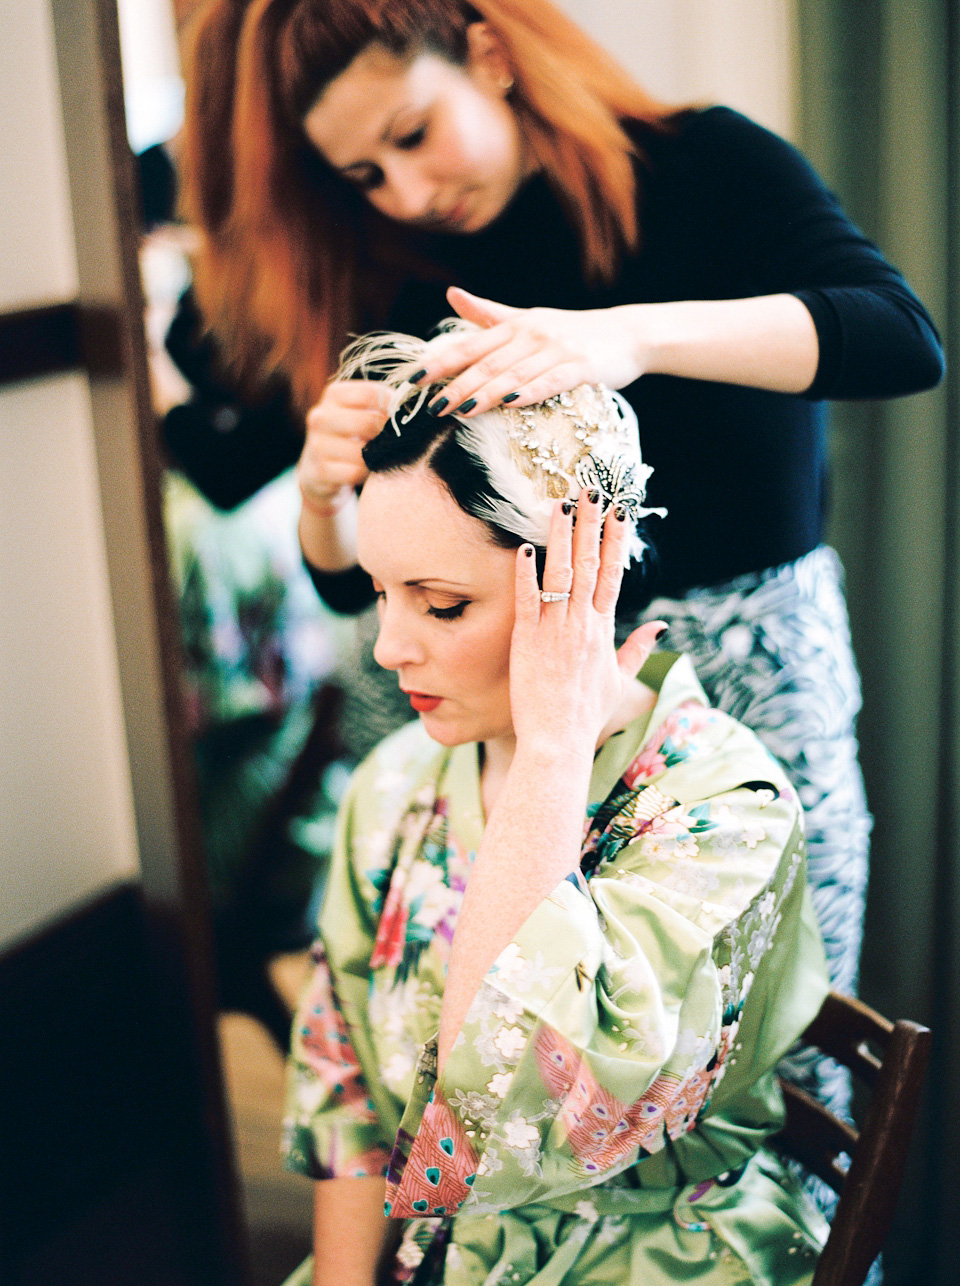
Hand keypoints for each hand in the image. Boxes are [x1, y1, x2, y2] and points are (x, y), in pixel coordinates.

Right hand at [297, 380, 391, 515]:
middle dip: (386, 434)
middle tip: (394, 441)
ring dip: (376, 457)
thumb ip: (384, 404)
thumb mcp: (362, 413)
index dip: (392, 406)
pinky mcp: (319, 471)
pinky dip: (365, 474)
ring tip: (379, 456)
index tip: (402, 417)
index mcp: (334, 394)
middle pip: (367, 422)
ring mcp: (316, 444)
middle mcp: (320, 416)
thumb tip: (416, 397)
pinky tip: (366, 471)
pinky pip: (354, 472)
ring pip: (361, 451)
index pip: (371, 393)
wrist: (320, 472)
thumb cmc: (353, 437)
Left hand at [416, 287, 648, 416]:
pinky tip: (511, 403)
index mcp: (515, 325)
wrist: (627, 334)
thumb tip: (451, 294)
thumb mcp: (528, 319)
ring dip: (486, 393)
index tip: (414, 381)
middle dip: (458, 385)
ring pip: (515, 374)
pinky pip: (551, 382)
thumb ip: (488, 313)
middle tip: (432, 408)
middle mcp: (533, 334)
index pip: (470, 345)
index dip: (441, 362)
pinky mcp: (582, 368)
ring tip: (461, 411)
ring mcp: (558, 351)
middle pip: (488, 363)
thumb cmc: (573, 332)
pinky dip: (530, 392)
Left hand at [510, 491, 664, 759]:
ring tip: (561, 503)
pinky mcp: (527, 641)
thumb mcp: (618, 680)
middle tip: (591, 489)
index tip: (619, 510)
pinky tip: (526, 547)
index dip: (616, 540)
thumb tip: (660, 627)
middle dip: (590, 524)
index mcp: (604, 630)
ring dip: (561, 536)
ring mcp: (555, 631)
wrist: (558, 741)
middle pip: (588, 564)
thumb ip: (638, 649)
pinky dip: (527, 573)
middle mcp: (582, 625)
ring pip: (560, 574)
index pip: (612, 574)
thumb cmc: (586, 714)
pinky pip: (528, 600)